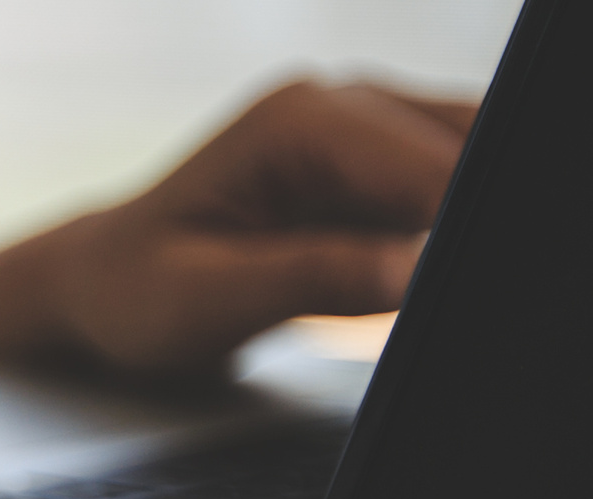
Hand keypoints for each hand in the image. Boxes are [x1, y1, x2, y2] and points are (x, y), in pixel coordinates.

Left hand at [38, 79, 475, 376]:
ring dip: (472, 227)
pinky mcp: (382, 170)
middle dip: (485, 220)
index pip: (429, 161)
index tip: (480, 281)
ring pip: (478, 161)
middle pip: (472, 147)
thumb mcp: (209, 299)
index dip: (471, 221)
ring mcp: (367, 131)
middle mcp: (340, 105)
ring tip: (430, 291)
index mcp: (298, 120)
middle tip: (459, 296)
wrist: (107, 287)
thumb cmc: (138, 292)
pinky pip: (456, 189)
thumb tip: (407, 271)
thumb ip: (310, 278)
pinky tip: (424, 279)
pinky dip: (460, 233)